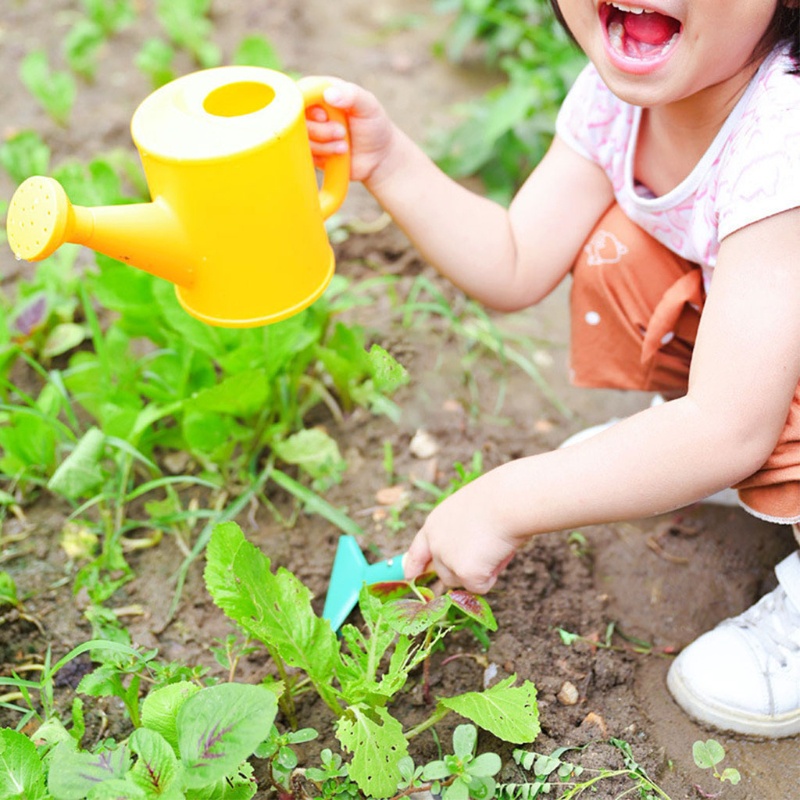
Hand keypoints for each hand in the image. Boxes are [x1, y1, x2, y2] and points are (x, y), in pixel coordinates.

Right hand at [306, 80, 395, 183]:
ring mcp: (311, 131)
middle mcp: (313, 110)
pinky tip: (340, 153)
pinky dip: (324, 155)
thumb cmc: (374, 125)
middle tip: (342, 132)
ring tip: (345, 145)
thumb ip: (351, 95)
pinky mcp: (312, 151)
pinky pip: (306, 154)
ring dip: (325, 144)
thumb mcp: (368, 105)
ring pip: (302, 139)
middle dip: (321, 130)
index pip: (300, 91)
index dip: (306, 105)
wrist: (379, 157)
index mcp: (323, 91)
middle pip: (297, 119)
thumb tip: (329, 94)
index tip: (324, 116)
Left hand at [403, 475, 519, 593]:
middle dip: (464, 570)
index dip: (415, 564)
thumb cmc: (498, 499)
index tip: (411, 575)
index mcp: (434, 524)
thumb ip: (460, 534)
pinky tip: (498, 553)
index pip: (418, 550)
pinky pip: (481, 586)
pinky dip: (493, 575)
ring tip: (493, 547)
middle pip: (444, 573)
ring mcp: (448, 559)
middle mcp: (435, 543)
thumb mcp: (468, 513)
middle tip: (486, 549)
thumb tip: (471, 556)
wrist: (507, 501)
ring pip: (462, 582)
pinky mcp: (465, 573)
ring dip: (479, 572)